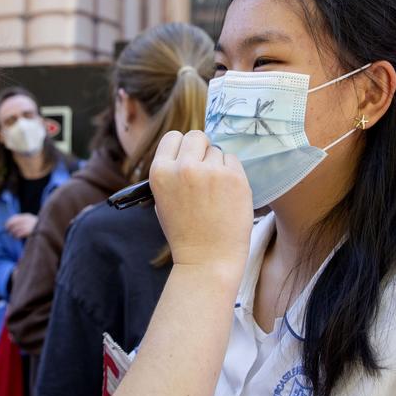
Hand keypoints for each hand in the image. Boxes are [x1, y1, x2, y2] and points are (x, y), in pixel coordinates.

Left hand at [5, 213, 37, 239]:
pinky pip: (20, 233)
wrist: (47, 230)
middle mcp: (28, 220)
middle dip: (10, 227)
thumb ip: (22, 222)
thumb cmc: (37, 227)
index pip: (15, 218)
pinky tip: (17, 237)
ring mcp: (29, 225)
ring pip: (16, 229)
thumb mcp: (30, 222)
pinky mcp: (30, 231)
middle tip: (8, 231)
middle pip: (14, 223)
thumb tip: (10, 225)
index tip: (6, 226)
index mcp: (27, 216)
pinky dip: (17, 235)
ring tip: (13, 235)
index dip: (9, 222)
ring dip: (13, 232)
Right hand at [150, 130, 251, 277]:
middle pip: (197, 136)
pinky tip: (228, 195)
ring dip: (218, 165)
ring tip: (215, 192)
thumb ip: (171, 172)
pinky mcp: (234, 178)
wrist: (207, 260)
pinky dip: (232, 174)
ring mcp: (211, 172)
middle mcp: (184, 167)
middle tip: (205, 172)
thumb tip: (187, 150)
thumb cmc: (184, 232)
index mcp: (160, 172)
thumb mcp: (163, 200)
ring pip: (217, 151)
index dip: (182, 148)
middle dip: (202, 150)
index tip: (188, 160)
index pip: (173, 137)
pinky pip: (234, 161)